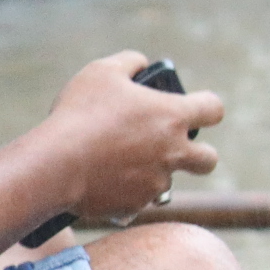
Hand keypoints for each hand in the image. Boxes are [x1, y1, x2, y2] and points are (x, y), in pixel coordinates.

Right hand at [46, 50, 222, 223]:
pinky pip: (137, 201)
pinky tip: (99, 181)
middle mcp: (173, 152)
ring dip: (151, 174)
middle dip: (198, 155)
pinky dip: (123, 193)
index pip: (214, 109)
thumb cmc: (79, 114)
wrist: (55, 165)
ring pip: (166, 182)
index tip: (195, 109)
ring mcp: (156, 183)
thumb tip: (142, 65)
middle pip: (208, 159)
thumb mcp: (101, 72)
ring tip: (117, 164)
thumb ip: (130, 62)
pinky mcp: (135, 206)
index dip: (207, 107)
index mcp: (172, 116)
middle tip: (170, 148)